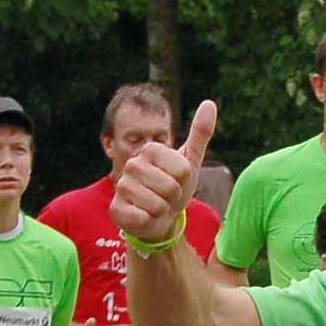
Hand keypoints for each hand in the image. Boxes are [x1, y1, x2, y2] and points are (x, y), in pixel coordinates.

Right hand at [110, 100, 217, 241]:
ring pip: (157, 205)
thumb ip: (200, 134)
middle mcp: (132, 164)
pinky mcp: (116, 209)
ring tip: (157, 205)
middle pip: (170, 187)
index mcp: (150, 149)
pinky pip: (143, 219)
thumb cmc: (175, 187)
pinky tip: (144, 216)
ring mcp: (122, 186)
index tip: (177, 180)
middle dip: (174, 197)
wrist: (160, 217)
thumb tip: (209, 103)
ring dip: (162, 210)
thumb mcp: (191, 162)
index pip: (183, 170)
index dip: (185, 181)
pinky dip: (149, 221)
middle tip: (167, 196)